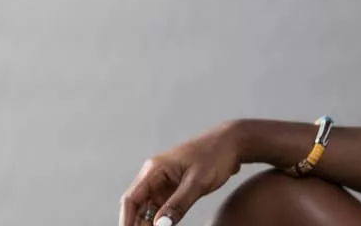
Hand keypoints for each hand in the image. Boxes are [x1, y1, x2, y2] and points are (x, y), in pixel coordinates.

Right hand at [120, 121, 247, 225]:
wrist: (234, 143)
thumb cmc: (216, 155)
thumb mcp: (197, 182)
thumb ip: (178, 204)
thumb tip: (159, 225)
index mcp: (154, 170)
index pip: (131, 199)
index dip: (126, 219)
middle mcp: (155, 175)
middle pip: (138, 205)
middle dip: (138, 223)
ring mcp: (165, 181)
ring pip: (151, 207)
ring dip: (150, 223)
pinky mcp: (176, 187)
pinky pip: (164, 206)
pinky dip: (163, 219)